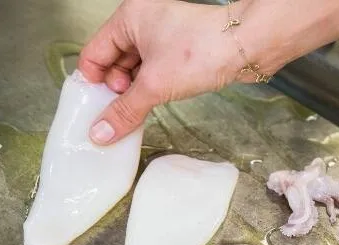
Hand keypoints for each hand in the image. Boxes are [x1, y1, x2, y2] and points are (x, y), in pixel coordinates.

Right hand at [78, 0, 247, 144]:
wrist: (246, 48)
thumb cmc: (202, 51)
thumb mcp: (155, 85)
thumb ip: (125, 110)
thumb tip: (100, 132)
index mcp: (128, 18)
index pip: (94, 53)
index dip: (92, 82)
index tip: (93, 109)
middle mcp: (143, 23)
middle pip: (114, 62)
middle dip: (115, 90)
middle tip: (117, 115)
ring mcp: (163, 36)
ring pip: (136, 69)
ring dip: (134, 92)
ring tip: (134, 114)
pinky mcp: (180, 51)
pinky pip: (155, 71)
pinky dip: (150, 89)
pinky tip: (150, 106)